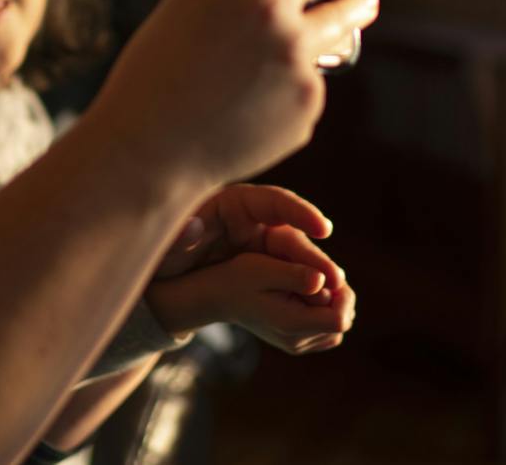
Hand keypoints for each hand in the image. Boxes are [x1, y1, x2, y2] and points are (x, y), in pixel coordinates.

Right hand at [92, 0, 379, 189]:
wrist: (150, 153)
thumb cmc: (149, 80)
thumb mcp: (181, 12)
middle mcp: (269, 3)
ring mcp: (296, 53)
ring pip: (343, 12)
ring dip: (355, 1)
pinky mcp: (310, 99)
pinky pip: (308, 79)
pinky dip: (290, 83)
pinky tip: (258, 101)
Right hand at [146, 252, 356, 354]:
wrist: (215, 297)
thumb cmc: (237, 277)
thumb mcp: (263, 268)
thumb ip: (296, 275)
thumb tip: (325, 282)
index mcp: (291, 325)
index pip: (339, 319)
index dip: (342, 295)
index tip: (326, 274)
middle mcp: (297, 342)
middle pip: (342, 322)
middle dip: (338, 296)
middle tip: (315, 273)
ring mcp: (298, 345)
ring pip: (337, 327)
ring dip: (331, 303)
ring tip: (308, 282)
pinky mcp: (297, 342)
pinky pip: (326, 330)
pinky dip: (323, 311)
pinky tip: (305, 294)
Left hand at [155, 183, 338, 281]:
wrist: (168, 276)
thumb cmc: (166, 253)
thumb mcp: (167, 246)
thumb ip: (177, 237)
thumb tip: (192, 227)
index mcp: (233, 204)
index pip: (274, 200)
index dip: (300, 212)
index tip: (323, 228)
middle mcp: (256, 221)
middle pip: (292, 233)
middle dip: (314, 255)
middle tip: (335, 279)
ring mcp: (265, 243)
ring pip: (299, 256)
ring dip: (318, 274)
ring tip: (339, 295)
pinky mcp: (270, 265)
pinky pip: (295, 273)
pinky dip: (309, 287)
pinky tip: (324, 304)